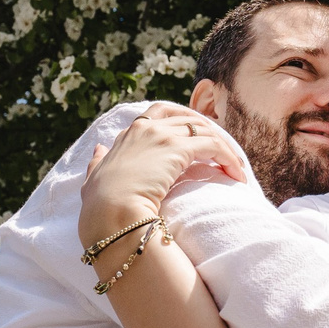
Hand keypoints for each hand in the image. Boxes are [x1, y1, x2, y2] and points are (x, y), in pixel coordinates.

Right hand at [80, 102, 246, 247]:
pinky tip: (236, 174)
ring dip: (224, 147)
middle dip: (208, 129)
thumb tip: (98, 149)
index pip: (159, 114)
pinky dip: (228, 157)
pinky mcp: (178, 148)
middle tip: (223, 148)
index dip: (181, 121)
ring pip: (204, 130)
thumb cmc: (99, 206)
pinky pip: (213, 145)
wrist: (110, 214)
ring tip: (235, 166)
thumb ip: (96, 163)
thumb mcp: (92, 180)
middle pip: (186, 118)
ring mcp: (161, 135)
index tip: (195, 134)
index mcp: (127, 134)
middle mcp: (145, 128)